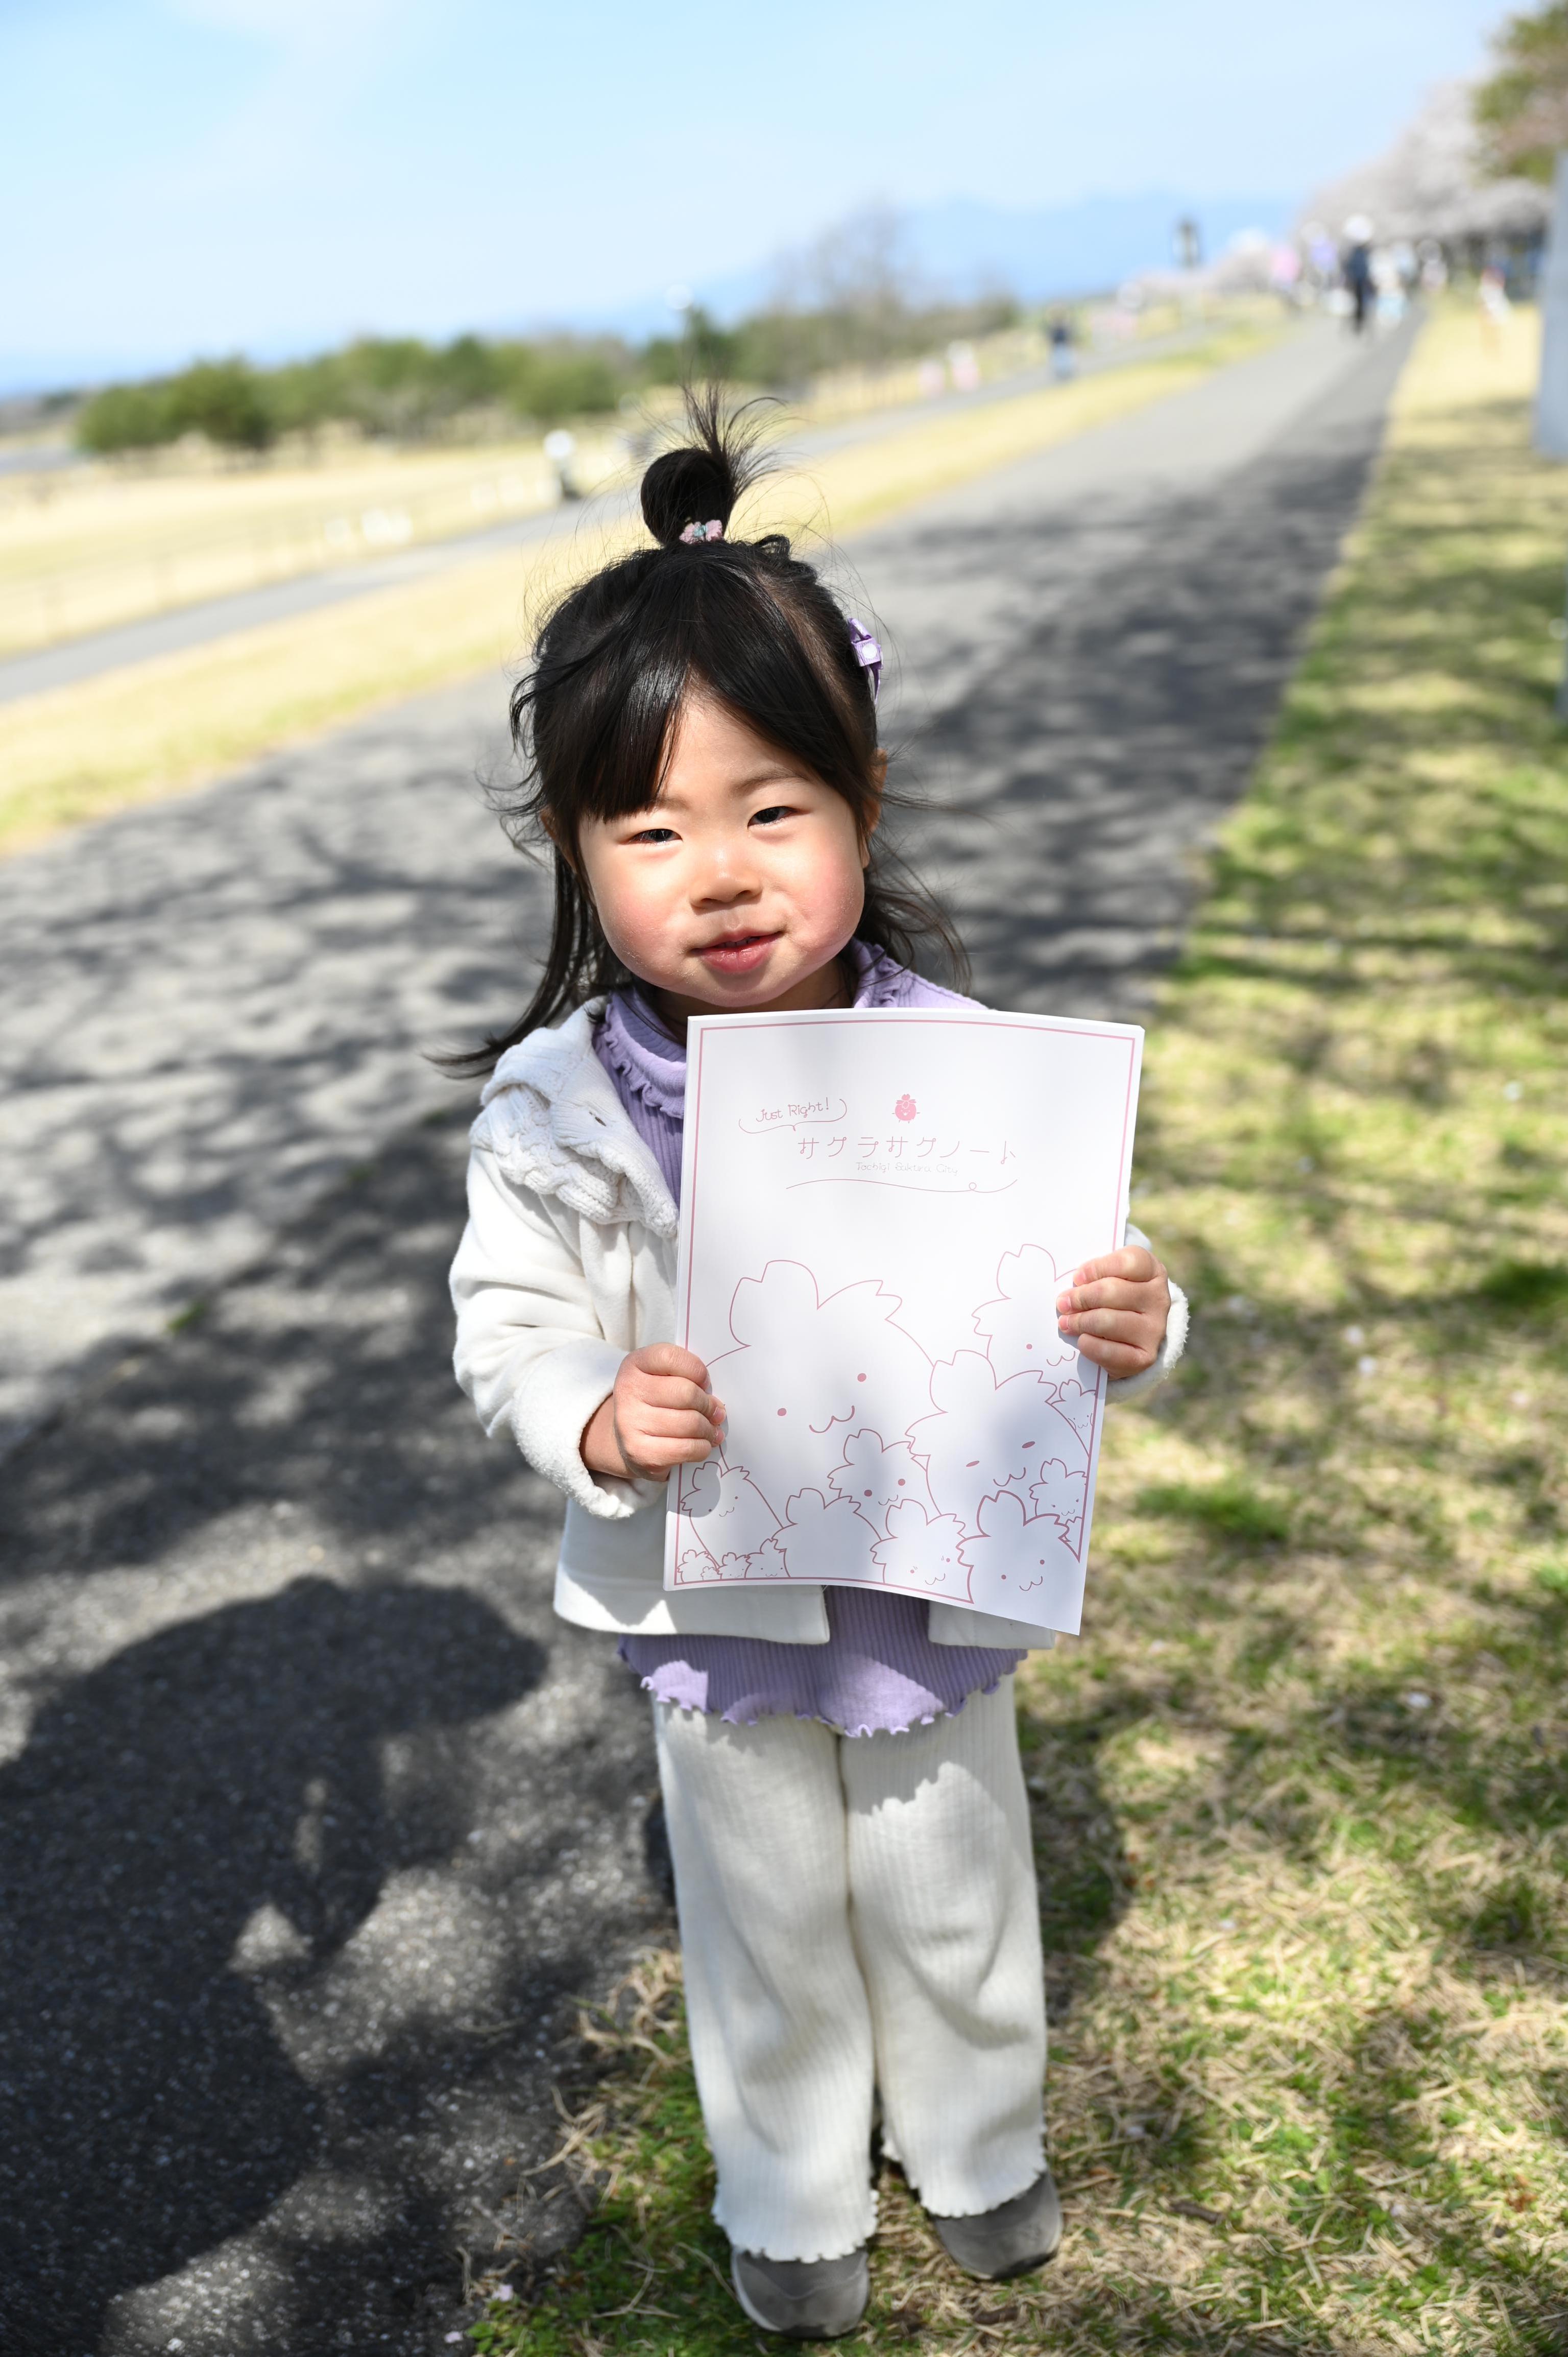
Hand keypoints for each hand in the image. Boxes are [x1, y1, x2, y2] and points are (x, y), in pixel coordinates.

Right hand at [580, 1345, 725, 1481]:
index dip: (697, 1370)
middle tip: (714, 1412)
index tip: (703, 1383)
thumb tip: (717, 1408)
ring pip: (690, 1423)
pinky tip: (702, 1445)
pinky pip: (686, 1449)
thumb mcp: (665, 1378)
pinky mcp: (639, 1452)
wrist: (627, 1437)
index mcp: (635, 1364)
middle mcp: (628, 1391)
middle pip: (686, 1393)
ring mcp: (630, 1423)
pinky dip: (702, 1448)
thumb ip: (689, 1379)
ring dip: (708, 1429)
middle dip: (708, 1405)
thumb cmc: (656, 1402)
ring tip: (710, 1430)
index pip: (671, 1358)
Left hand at [1056, 1246, 1169, 1378]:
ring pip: (1107, 1321)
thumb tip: (1069, 1294)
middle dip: (1080, 1297)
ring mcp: (1155, 1329)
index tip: (1077, 1277)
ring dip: (1080, 1321)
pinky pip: (1108, 1351)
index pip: (1129, 1262)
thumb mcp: (1111, 1279)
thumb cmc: (1116, 1300)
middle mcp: (1159, 1299)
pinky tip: (1082, 1340)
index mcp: (1153, 1272)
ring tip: (1066, 1322)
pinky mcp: (1146, 1357)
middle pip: (1111, 1291)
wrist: (1134, 1339)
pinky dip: (1088, 1345)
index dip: (1098, 1268)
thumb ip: (1095, 1276)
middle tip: (1063, 1303)